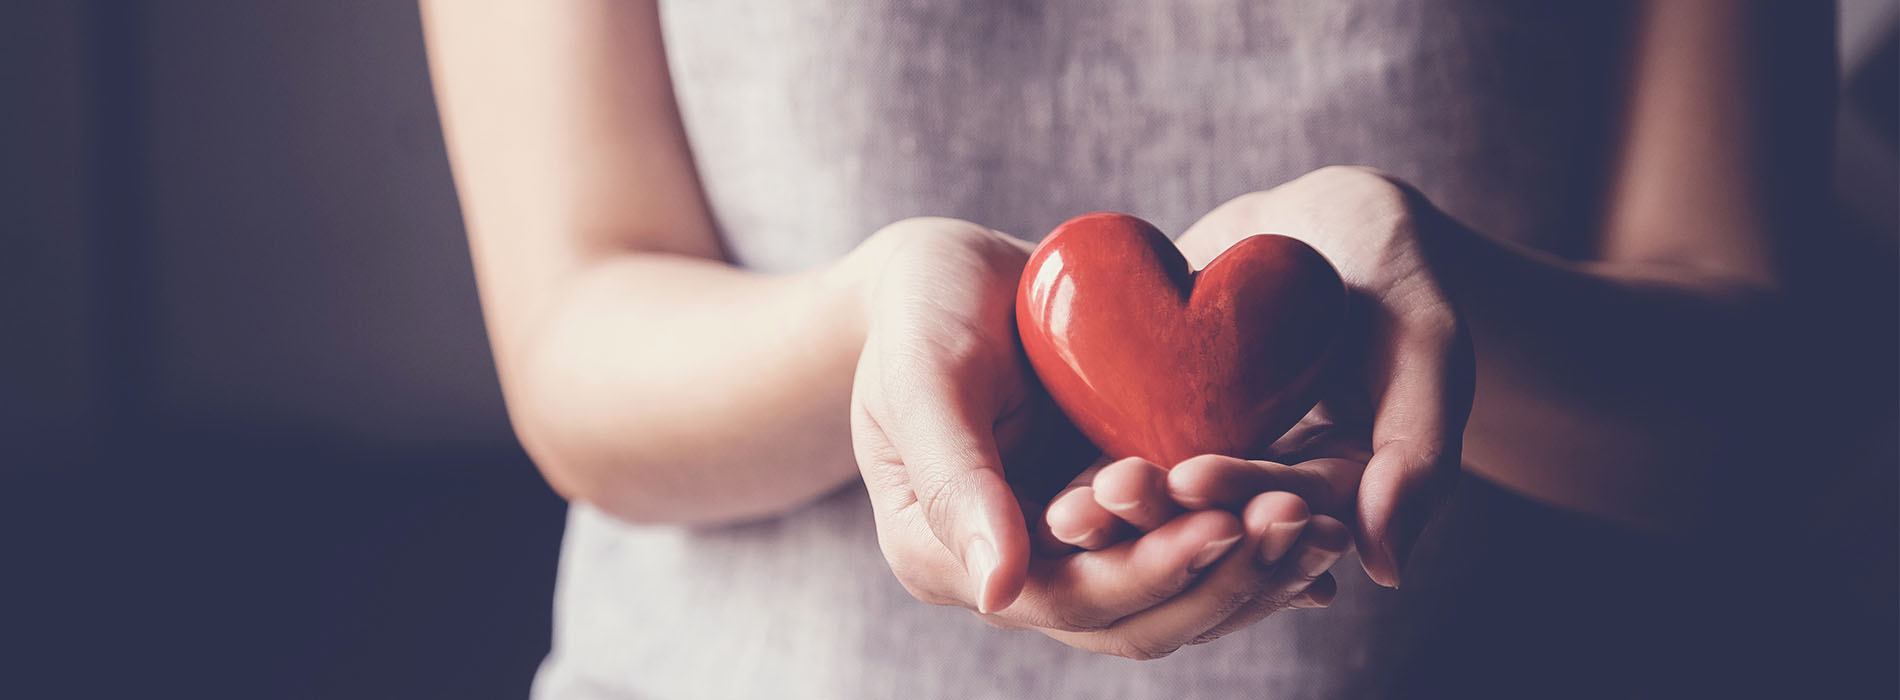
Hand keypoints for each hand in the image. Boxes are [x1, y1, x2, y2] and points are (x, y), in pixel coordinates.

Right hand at [849, 217, 1352, 658]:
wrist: (943, 277)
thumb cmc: (917, 314)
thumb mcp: (922, 378)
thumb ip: (955, 480)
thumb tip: (997, 592)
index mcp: (949, 560)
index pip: (1066, 599)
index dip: (1148, 573)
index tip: (1222, 525)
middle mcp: (1018, 572)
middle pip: (1133, 618)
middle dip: (1221, 580)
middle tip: (1299, 524)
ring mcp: (1072, 547)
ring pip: (1174, 595)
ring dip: (1252, 572)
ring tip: (1325, 529)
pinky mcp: (1118, 514)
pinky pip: (1190, 545)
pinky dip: (1253, 544)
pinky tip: (1320, 523)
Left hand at [1048, 167, 1473, 587]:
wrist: (1330, 220)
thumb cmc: (1398, 271)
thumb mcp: (1429, 345)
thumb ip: (1420, 450)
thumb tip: (1387, 568)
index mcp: (1338, 490)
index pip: (1287, 502)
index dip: (1241, 491)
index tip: (1195, 475)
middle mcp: (1268, 486)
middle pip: (1214, 509)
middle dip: (1162, 510)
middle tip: (1108, 495)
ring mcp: (1210, 455)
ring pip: (1161, 491)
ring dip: (1115, 506)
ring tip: (1067, 508)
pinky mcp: (1160, 422)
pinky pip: (1123, 446)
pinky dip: (1090, 464)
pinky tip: (1047, 475)